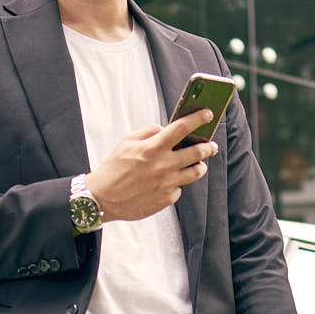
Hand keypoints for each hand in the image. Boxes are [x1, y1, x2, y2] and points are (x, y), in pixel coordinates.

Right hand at [85, 109, 218, 222]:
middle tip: (211, 146)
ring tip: (198, 164)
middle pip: (197, 152)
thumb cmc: (114, 168)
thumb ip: (149, 132)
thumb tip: (166, 129)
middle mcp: (163, 165)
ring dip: (200, 166)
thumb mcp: (127, 142)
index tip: (208, 114)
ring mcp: (167, 183)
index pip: (182, 128)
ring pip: (196, 172)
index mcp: (153, 148)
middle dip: (208, 147)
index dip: (198, 118)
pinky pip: (180, 188)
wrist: (103, 198)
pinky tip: (169, 182)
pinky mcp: (166, 199)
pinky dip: (177, 183)